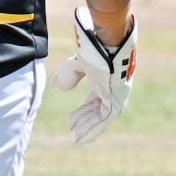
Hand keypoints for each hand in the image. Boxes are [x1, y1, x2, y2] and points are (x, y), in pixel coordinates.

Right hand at [51, 6, 136, 144]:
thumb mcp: (79, 63)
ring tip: (78, 138)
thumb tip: (58, 86)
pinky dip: (95, 126)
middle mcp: (113, 88)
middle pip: (99, 110)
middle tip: (75, 133)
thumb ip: (70, 74)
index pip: (95, 101)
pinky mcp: (117, 96)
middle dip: (86, 122)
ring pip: (103, 116)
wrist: (107, 37)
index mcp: (105, 81)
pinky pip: (106, 117)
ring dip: (90, 127)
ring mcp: (116, 93)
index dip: (84, 112)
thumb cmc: (95, 46)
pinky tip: (83, 134)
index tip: (71, 121)